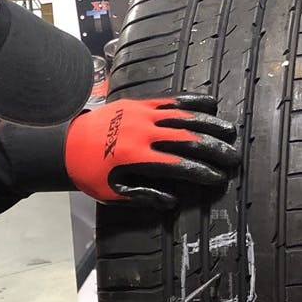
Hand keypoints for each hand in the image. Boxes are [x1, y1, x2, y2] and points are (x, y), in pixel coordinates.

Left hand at [64, 94, 240, 207]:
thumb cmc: (91, 173)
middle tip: (234, 159)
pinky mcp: (140, 103)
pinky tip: (212, 105)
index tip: (219, 178)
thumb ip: (144, 196)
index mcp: (135, 157)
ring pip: (184, 116)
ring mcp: (142, 114)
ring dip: (211, 125)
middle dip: (214, 150)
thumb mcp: (113, 194)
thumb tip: (173, 199)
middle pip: (187, 138)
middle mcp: (142, 132)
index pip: (179, 164)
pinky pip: (171, 101)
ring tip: (231, 133)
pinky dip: (193, 102)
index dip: (202, 172)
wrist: (67, 143)